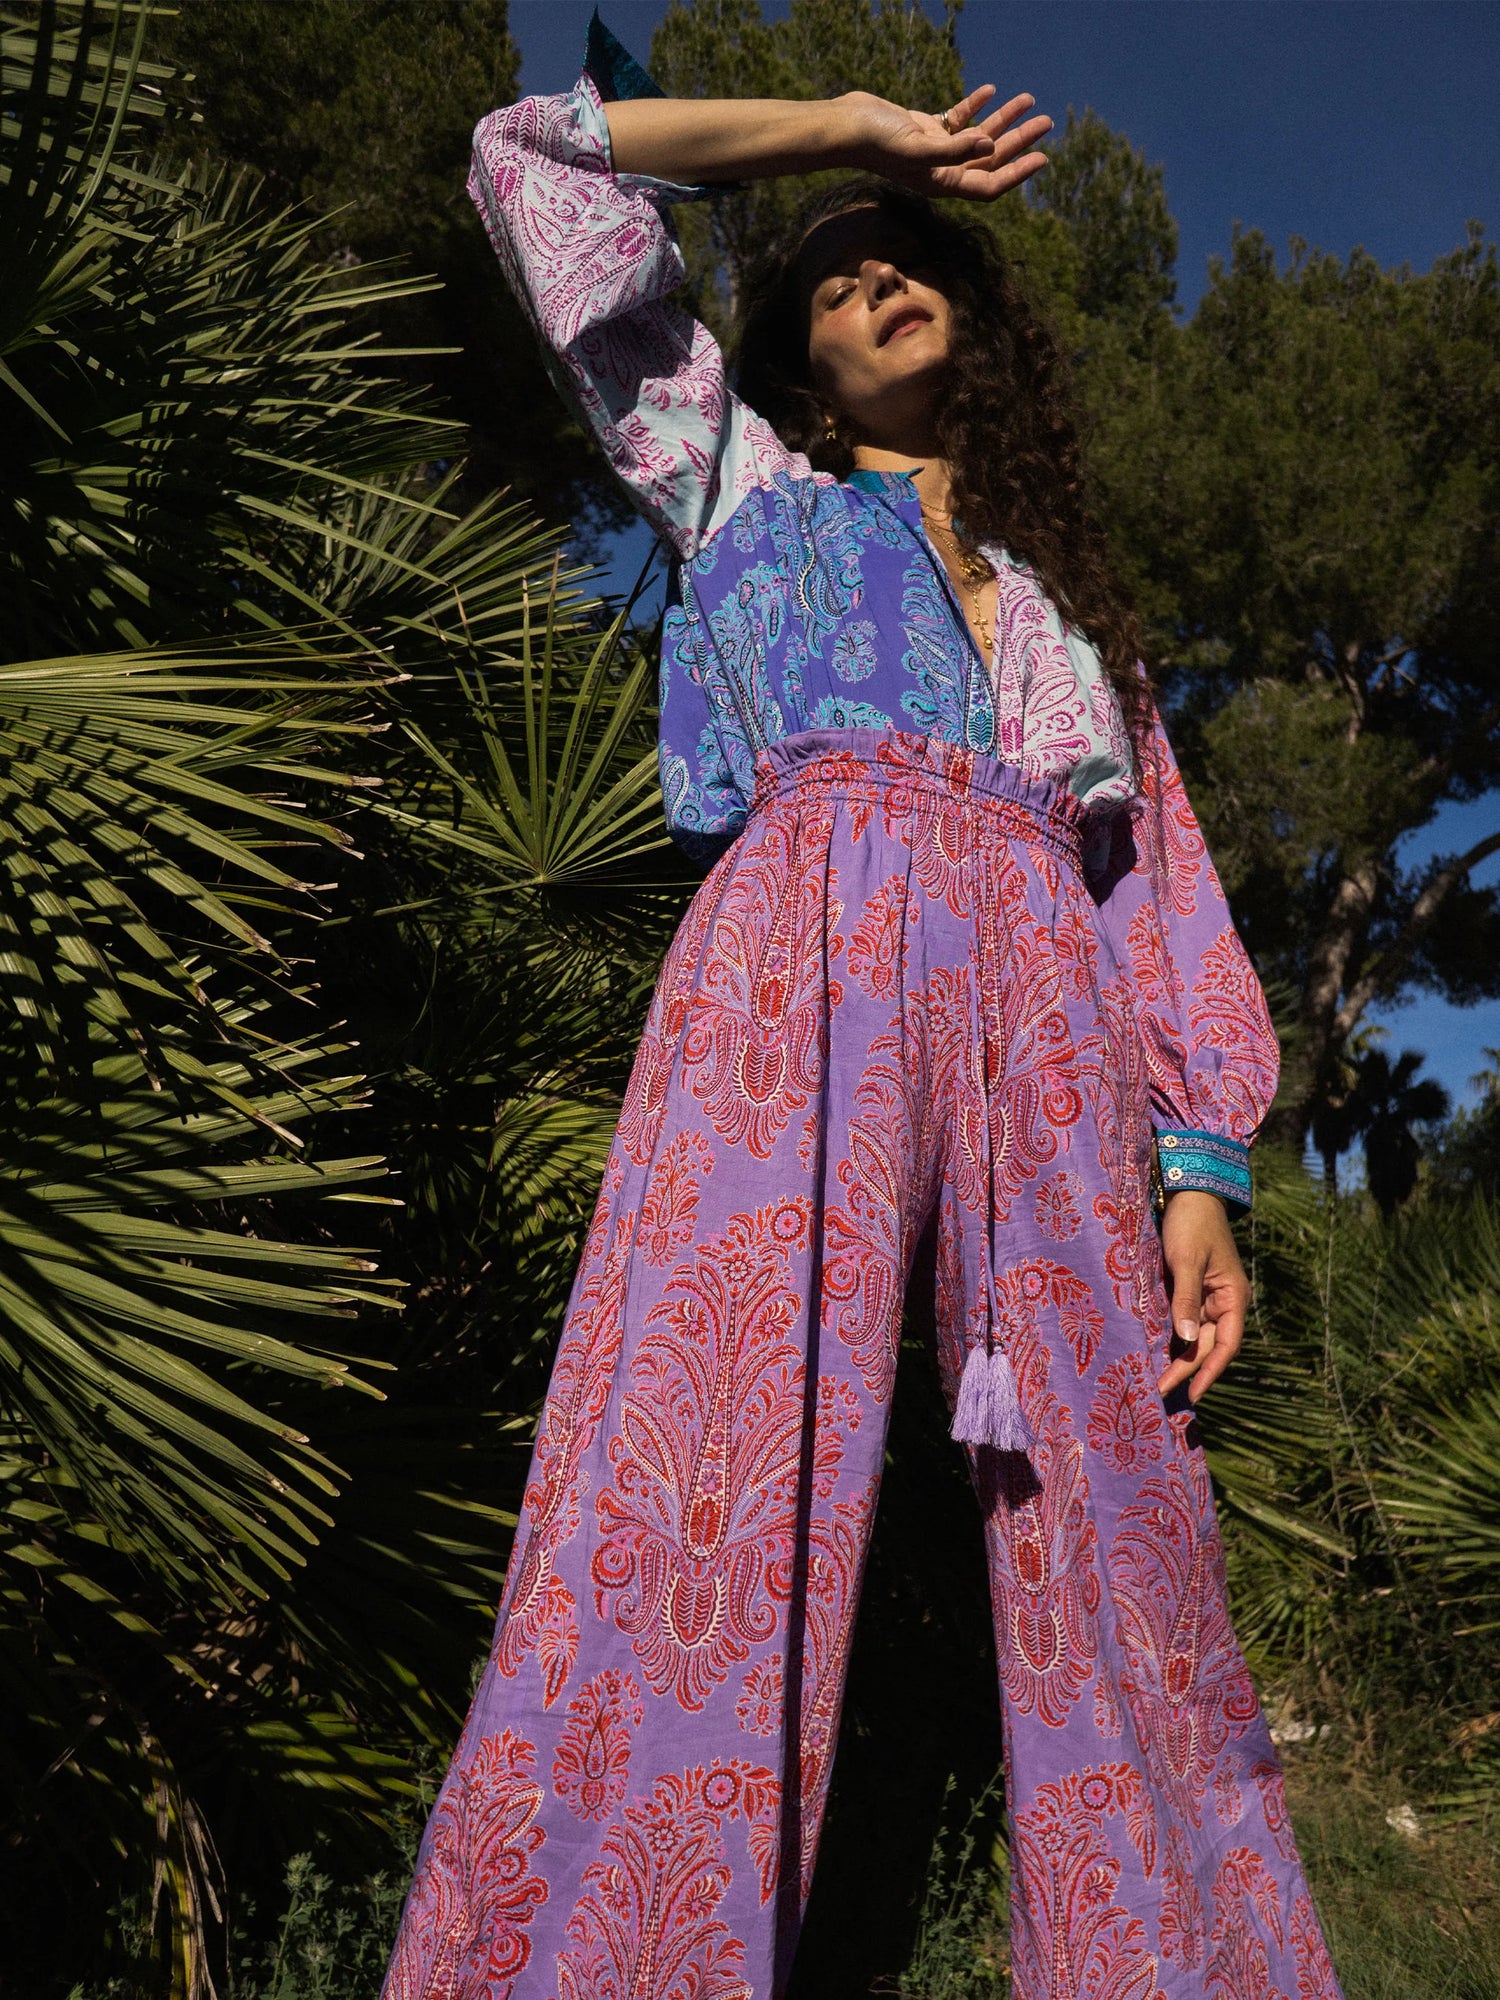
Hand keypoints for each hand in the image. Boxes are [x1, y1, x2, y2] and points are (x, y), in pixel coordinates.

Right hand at [844, 84, 1051, 201]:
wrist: (848, 126)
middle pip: (991, 159)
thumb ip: (955, 149)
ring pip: (979, 136)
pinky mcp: (925, 128)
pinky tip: (991, 91)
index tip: (1042, 157)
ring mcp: (935, 148)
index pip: (989, 185)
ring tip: (1028, 100)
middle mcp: (942, 169)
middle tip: (1046, 122)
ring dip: (1004, 119)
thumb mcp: (919, 147)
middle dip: (1020, 141)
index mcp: (943, 182)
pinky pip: (958, 119)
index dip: (1018, 173)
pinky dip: (975, 105)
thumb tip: (990, 147)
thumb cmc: (879, 142)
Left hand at [1157, 1191, 1248, 1404]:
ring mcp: (1206, 1298)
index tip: (1192, 1393)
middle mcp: (1223, 1302)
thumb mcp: (1186, 1261)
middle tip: (1161, 1390)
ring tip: (1157, 1380)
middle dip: (1186, 1369)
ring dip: (1178, 1357)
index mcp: (1233, 1298)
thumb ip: (1186, 1300)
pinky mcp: (1189, 1291)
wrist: (1188, 1194)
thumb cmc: (1191, 1224)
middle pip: (1206, 1345)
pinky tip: (1155, 1352)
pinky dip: (1171, 1338)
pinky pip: (1182, 1321)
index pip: (1226, 1345)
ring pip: (1194, 1336)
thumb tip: (1186, 1340)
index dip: (1210, 1371)